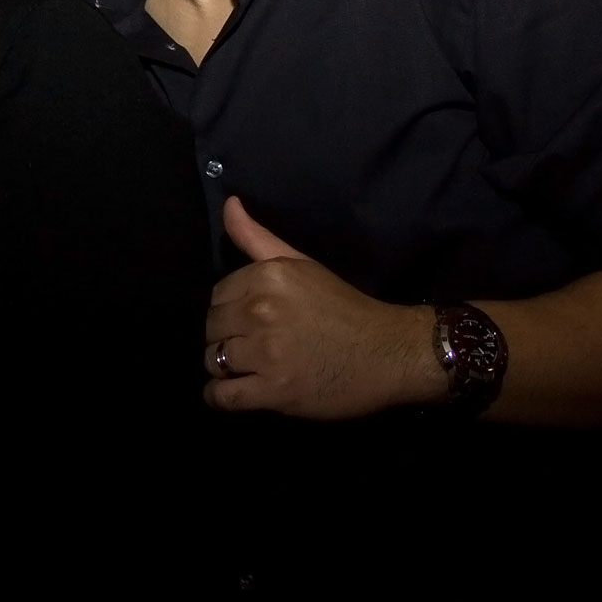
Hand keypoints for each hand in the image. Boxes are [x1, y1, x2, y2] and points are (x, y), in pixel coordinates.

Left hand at [203, 197, 444, 419]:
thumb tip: (228, 203)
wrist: (390, 353)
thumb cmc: (345, 307)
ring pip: (214, 360)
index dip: (230, 309)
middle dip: (226, 337)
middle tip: (250, 345)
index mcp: (267, 277)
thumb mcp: (301, 263)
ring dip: (224, 367)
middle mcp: (261, 311)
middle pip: (212, 328)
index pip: (217, 296)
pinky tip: (230, 393)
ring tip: (246, 368)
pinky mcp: (274, 391)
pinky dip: (219, 397)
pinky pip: (224, 396)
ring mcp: (267, 353)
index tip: (249, 319)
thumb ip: (257, 236)